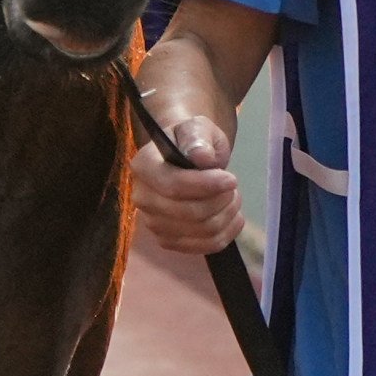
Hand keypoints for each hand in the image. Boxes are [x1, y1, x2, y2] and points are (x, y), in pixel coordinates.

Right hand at [130, 107, 247, 257]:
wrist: (186, 157)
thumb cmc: (192, 142)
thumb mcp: (198, 128)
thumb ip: (198, 138)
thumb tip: (202, 156)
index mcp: (143, 166)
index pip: (173, 185)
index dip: (206, 185)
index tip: (232, 179)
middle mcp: (142, 198)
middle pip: (189, 212)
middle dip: (220, 200)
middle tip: (233, 186)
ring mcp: (153, 223)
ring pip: (201, 231)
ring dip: (227, 215)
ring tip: (232, 197)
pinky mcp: (168, 241)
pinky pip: (204, 247)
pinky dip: (226, 233)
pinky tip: (232, 216)